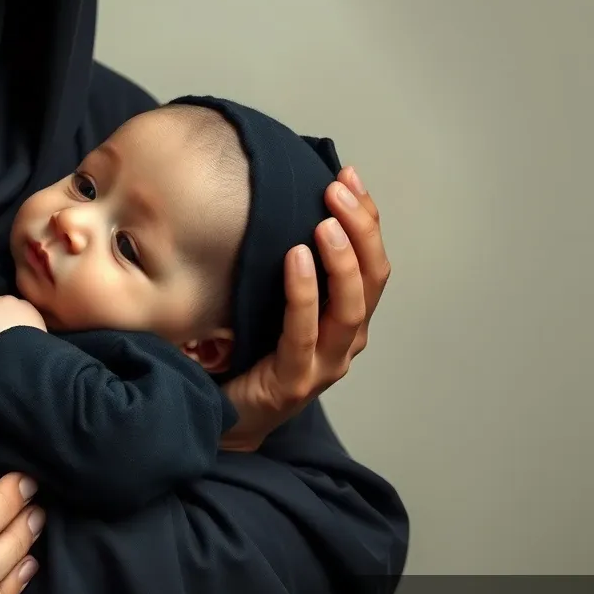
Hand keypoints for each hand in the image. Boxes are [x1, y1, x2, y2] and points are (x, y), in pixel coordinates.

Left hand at [220, 167, 389, 451]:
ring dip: (342, 259)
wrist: (220, 417)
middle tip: (338, 190)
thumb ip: (278, 263)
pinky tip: (295, 258)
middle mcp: (344, 341)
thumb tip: (265, 198)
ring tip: (326, 221)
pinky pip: (304, 333)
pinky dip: (304, 293)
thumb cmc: (245, 356)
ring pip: (350, 307)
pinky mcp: (294, 382)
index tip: (348, 176)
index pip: (371, 262)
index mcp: (344, 319)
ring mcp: (324, 364)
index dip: (366, 218)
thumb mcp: (267, 301)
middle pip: (373, 279)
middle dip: (361, 229)